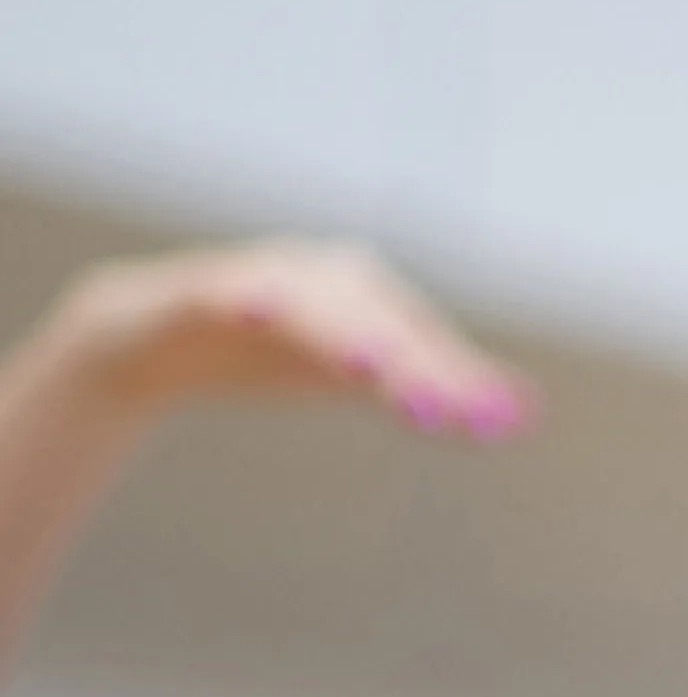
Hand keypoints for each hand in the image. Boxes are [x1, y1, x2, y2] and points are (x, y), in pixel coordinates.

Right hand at [29, 239, 530, 436]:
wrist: (158, 339)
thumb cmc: (277, 353)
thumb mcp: (356, 376)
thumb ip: (431, 389)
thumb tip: (519, 414)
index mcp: (368, 291)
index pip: (422, 337)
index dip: (456, 377)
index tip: (491, 423)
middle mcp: (324, 273)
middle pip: (377, 321)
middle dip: (410, 364)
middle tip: (437, 410)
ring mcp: (264, 275)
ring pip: (307, 304)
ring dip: (337, 328)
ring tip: (366, 363)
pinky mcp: (202, 290)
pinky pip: (222, 292)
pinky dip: (242, 297)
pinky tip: (254, 310)